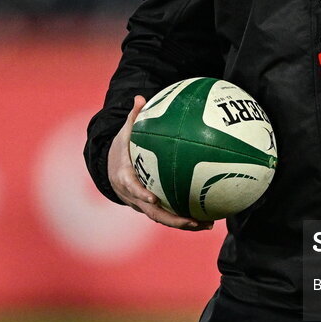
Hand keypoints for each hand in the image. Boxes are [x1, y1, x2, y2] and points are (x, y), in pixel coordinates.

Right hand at [107, 95, 213, 230]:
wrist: (110, 170)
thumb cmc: (121, 150)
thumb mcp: (124, 134)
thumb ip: (133, 118)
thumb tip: (139, 97)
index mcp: (125, 179)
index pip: (132, 189)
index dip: (141, 195)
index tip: (152, 199)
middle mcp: (135, 197)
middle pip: (152, 213)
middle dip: (172, 219)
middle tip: (191, 221)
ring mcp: (144, 205)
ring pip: (164, 218)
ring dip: (185, 224)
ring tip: (207, 224)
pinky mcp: (154, 208)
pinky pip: (172, 214)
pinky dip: (188, 216)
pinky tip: (210, 216)